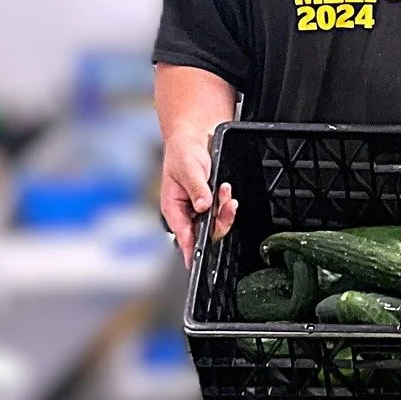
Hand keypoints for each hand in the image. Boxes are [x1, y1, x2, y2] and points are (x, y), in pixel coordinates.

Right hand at [160, 133, 236, 267]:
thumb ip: (197, 188)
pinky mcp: (210, 204)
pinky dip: (227, 202)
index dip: (191, 249)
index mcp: (173, 208)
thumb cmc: (182, 153)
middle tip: (227, 205)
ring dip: (224, 209)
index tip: (196, 261)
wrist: (194, 139)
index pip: (183, 235)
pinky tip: (226, 190)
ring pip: (216, 223)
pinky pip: (222, 212)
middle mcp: (186, 212)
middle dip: (219, 221)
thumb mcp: (188, 168)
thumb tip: (202, 206)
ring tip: (225, 190)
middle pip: (205, 233)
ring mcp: (199, 209)